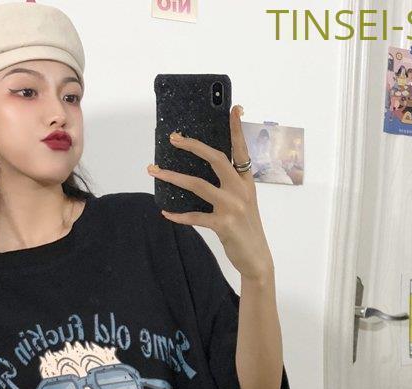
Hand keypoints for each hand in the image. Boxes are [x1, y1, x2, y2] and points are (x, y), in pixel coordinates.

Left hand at [147, 105, 272, 280]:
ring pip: (197, 184)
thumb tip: (205, 175)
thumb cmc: (247, 229)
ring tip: (154, 171)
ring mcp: (232, 206)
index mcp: (246, 182)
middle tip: (173, 138)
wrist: (257, 258)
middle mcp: (240, 190)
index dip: (236, 129)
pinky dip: (178, 214)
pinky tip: (165, 212)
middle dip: (192, 145)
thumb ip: (230, 187)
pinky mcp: (223, 224)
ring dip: (172, 177)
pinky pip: (194, 216)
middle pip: (215, 158)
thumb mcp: (244, 203)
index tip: (233, 108)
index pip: (240, 149)